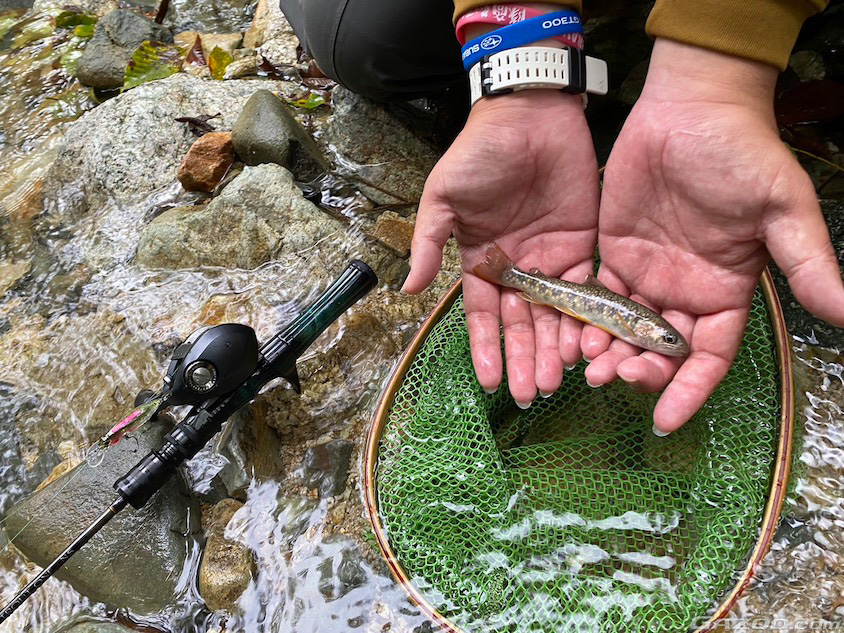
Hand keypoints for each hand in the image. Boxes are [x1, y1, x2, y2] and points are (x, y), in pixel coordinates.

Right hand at [403, 90, 599, 405]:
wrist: (530, 114)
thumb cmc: (479, 153)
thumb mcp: (443, 197)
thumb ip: (428, 244)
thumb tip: (407, 289)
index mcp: (481, 260)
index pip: (483, 315)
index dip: (485, 349)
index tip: (487, 382)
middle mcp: (516, 267)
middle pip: (522, 324)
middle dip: (525, 359)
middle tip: (531, 394)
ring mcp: (550, 259)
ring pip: (554, 315)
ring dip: (554, 348)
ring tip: (558, 380)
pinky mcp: (581, 246)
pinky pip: (586, 290)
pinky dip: (586, 318)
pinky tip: (586, 345)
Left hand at [584, 39, 843, 432]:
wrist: (692, 107)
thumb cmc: (743, 154)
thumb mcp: (781, 209)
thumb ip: (806, 263)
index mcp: (725, 292)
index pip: (708, 357)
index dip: (689, 390)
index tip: (666, 420)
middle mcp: (684, 292)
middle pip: (660, 350)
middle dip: (641, 371)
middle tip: (617, 378)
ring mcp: (647, 275)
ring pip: (624, 330)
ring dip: (608, 352)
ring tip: (590, 365)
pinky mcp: (613, 253)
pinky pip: (596, 297)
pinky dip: (586, 319)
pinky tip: (573, 333)